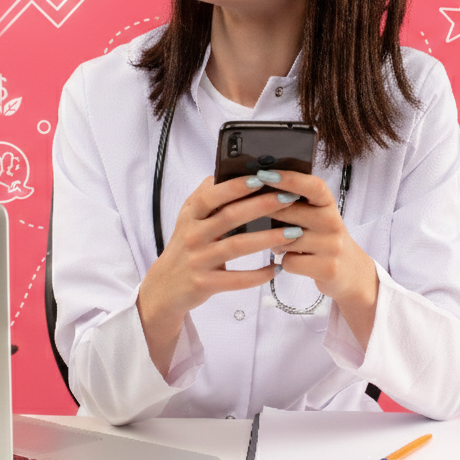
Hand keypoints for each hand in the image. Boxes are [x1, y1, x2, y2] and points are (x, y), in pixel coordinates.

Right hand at [137, 174, 300, 376]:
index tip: (261, 177)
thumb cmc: (185, 246)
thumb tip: (224, 172)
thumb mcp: (188, 219)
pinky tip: (277, 268)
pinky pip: (237, 279)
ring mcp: (198, 261)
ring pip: (237, 247)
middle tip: (289, 198)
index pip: (211, 195)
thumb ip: (204, 196)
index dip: (235, 186)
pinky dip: (259, 274)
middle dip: (262, 206)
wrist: (165, 287)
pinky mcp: (205, 284)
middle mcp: (192, 236)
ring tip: (294, 233)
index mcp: (191, 216)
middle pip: (229, 217)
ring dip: (267, 238)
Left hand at [263, 170, 378, 344]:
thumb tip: (260, 187)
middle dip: (267, 212)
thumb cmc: (323, 238)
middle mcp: (333, 223)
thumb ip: (297, 204)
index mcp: (329, 205)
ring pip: (285, 239)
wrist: (351, 272)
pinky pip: (289, 262)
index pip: (313, 186)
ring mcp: (332, 247)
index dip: (288, 179)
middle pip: (290, 212)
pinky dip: (285, 262)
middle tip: (253, 211)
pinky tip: (293, 259)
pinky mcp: (327, 268)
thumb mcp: (317, 216)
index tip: (264, 173)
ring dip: (275, 243)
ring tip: (283, 244)